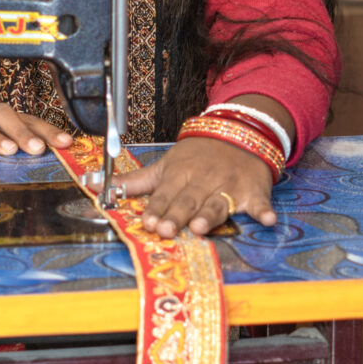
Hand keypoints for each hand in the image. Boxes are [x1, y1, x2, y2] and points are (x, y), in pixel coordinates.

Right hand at [0, 104, 74, 159]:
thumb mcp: (13, 156)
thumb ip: (32, 157)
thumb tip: (64, 162)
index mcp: (10, 120)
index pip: (31, 121)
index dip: (49, 131)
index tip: (65, 143)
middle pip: (5, 114)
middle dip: (22, 131)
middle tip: (36, 149)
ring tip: (8, 150)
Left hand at [115, 138, 276, 237]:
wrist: (237, 133)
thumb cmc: (197, 156)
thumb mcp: (165, 165)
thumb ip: (133, 182)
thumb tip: (94, 185)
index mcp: (180, 175)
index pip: (164, 195)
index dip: (156, 208)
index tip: (147, 221)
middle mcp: (203, 182)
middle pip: (187, 201)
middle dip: (176, 215)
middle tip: (165, 229)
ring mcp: (228, 187)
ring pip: (217, 203)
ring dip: (210, 215)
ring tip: (200, 227)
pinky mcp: (253, 191)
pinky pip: (260, 203)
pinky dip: (264, 211)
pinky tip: (267, 219)